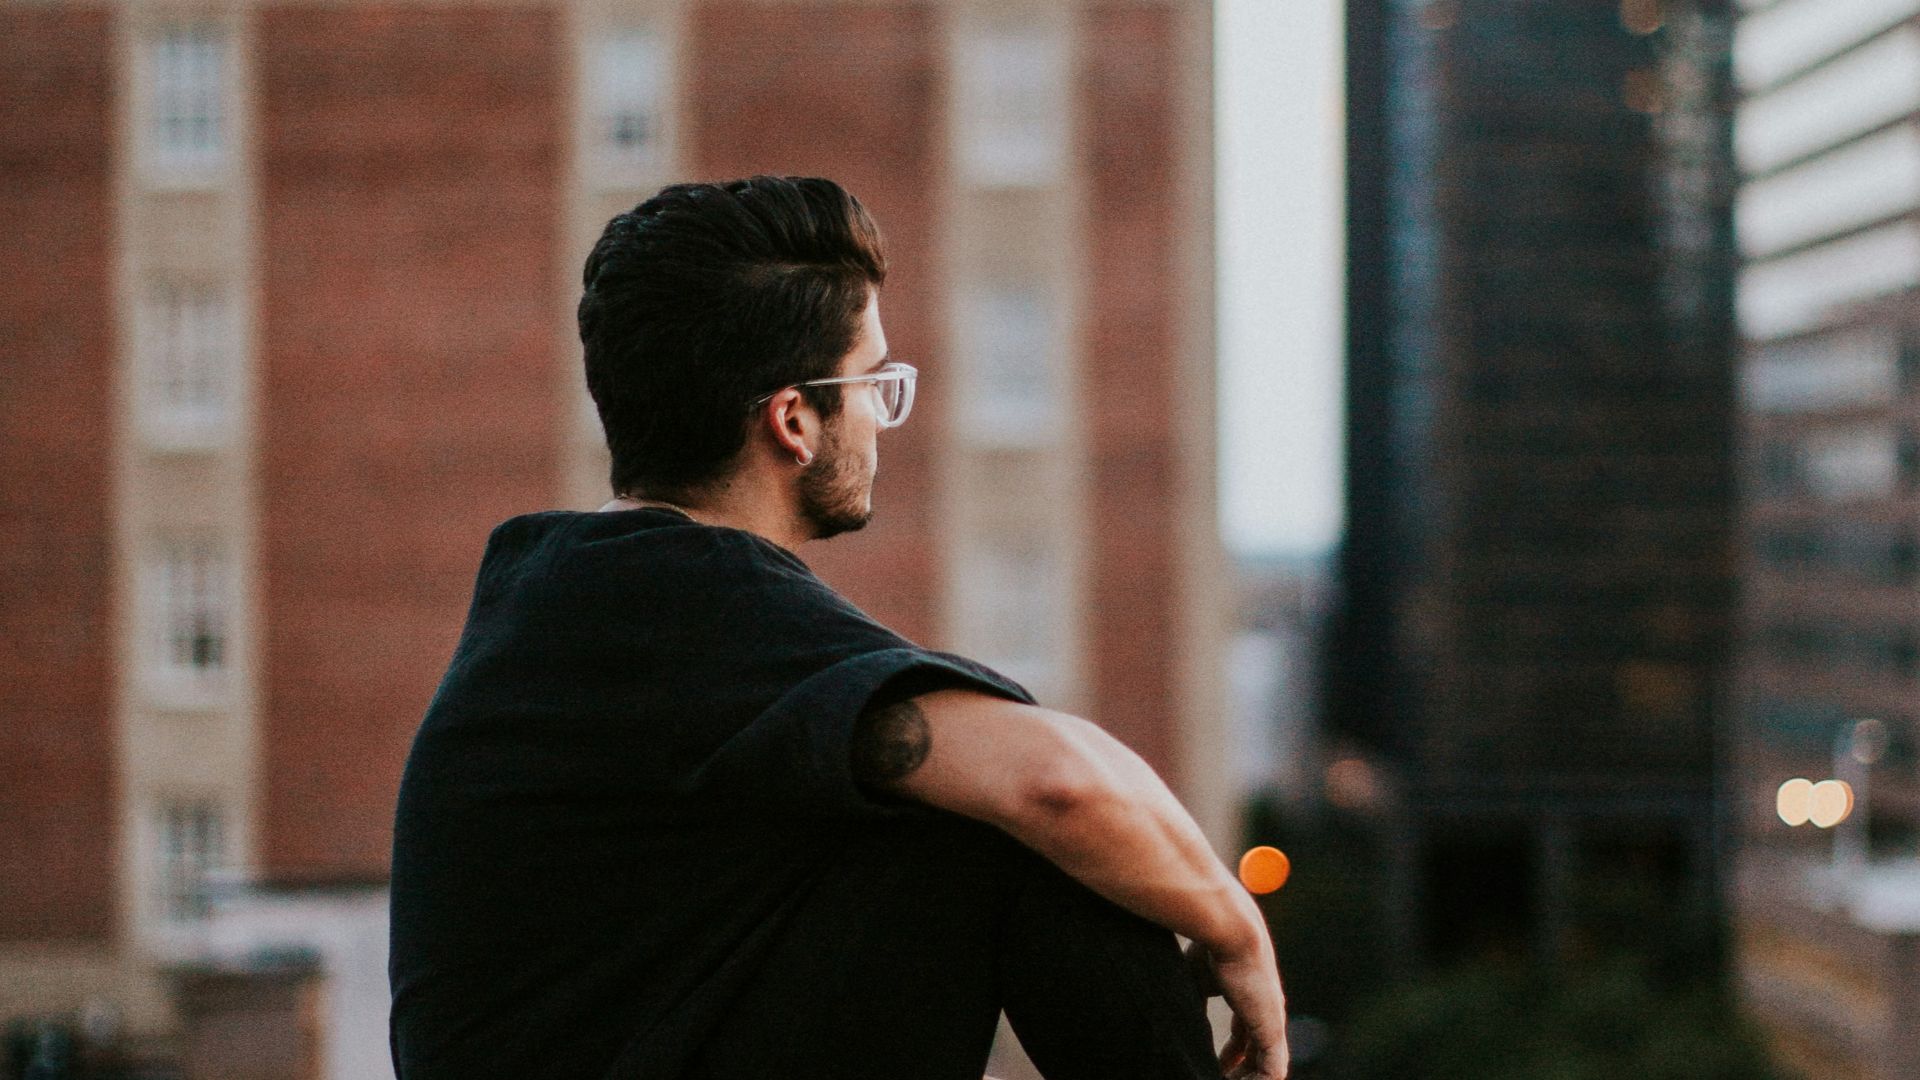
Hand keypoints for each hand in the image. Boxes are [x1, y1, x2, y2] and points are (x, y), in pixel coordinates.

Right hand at [1187, 938, 1287, 1078]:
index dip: (1232, 1052)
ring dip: (1247, 1078)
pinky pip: (1273, 1071)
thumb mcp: (1197, 980)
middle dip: (1239, 1068)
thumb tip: (1181, 1021)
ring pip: (1266, 1064)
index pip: (1246, 1032)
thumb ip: (1195, 1002)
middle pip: (1256, 1050)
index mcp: (1250, 996)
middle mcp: (1265, 1011)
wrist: (1231, 932)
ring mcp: (1272, 1021)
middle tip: (1219, 1078)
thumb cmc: (1211, 949)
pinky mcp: (1273, 1030)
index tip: (1214, 1064)